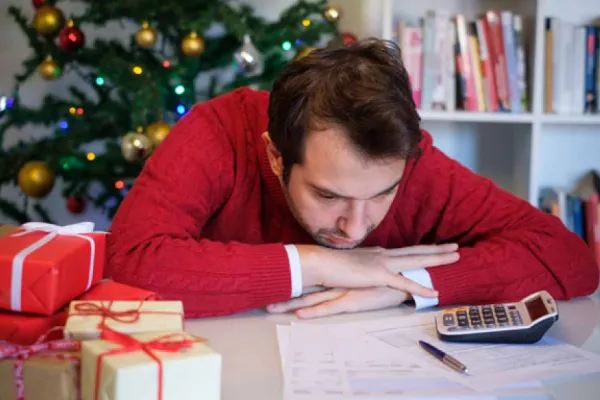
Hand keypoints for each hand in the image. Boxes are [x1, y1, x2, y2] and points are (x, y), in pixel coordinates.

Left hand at [267, 287, 408, 318]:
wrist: (408, 276)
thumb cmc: (385, 278)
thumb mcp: (363, 276)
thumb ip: (348, 277)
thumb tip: (336, 279)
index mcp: (337, 276)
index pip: (309, 280)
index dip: (290, 284)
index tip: (271, 286)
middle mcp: (336, 281)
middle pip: (304, 289)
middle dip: (283, 294)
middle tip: (262, 301)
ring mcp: (343, 290)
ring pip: (312, 298)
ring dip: (291, 304)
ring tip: (271, 308)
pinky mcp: (353, 300)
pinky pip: (330, 308)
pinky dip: (314, 312)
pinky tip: (300, 317)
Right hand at [298, 243, 458, 297]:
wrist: (320, 263)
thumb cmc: (330, 265)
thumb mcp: (350, 265)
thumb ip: (361, 267)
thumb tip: (365, 270)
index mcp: (377, 254)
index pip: (405, 251)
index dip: (422, 249)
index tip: (436, 247)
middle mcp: (383, 255)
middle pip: (416, 252)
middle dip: (438, 249)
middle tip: (456, 247)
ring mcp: (383, 264)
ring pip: (417, 261)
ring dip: (437, 259)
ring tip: (455, 257)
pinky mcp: (379, 276)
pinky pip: (404, 284)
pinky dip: (420, 289)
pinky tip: (434, 293)